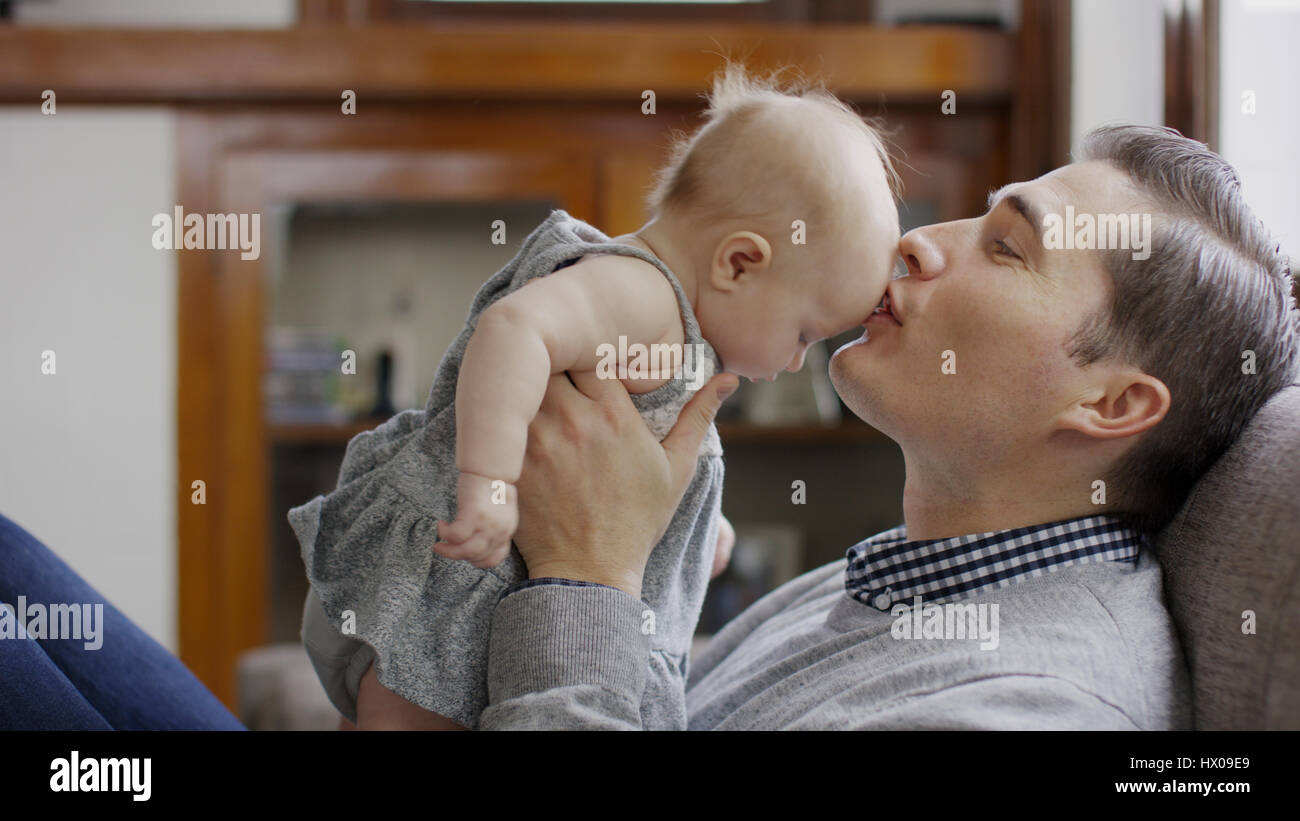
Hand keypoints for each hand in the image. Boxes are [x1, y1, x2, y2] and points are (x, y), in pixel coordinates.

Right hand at [433, 471, 517, 568]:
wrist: (491, 467)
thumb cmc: (492, 486)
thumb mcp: (498, 512)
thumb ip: (491, 528)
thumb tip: (475, 540)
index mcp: (507, 531)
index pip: (494, 558)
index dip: (477, 560)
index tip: (465, 555)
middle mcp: (500, 531)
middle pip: (476, 557)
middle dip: (457, 555)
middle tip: (443, 548)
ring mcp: (488, 525)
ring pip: (465, 551)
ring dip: (448, 550)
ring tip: (439, 543)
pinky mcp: (474, 515)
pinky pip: (456, 535)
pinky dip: (445, 533)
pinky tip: (441, 525)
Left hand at [512, 369, 737, 598]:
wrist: (589, 572)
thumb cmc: (637, 521)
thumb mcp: (677, 469)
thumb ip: (698, 416)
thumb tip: (729, 379)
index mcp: (614, 416)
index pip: (593, 352)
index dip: (590, 351)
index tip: (591, 359)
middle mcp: (572, 420)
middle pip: (551, 359)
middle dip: (554, 358)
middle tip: (556, 364)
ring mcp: (535, 441)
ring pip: (522, 385)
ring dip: (527, 383)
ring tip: (531, 388)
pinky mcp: (509, 463)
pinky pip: (498, 420)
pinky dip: (504, 414)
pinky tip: (510, 419)